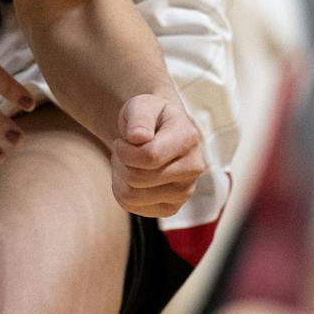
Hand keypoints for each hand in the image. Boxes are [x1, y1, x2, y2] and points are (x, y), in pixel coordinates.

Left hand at [109, 93, 204, 217]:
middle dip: (121, 161)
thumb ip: (139, 118)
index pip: (148, 156)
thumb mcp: (140, 106)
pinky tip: (133, 175)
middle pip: (137, 178)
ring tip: (129, 161)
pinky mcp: (171, 208)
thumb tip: (138, 138)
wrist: (155, 133)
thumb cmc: (147, 118)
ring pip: (131, 196)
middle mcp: (193, 168)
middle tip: (125, 149)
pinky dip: (122, 190)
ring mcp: (184, 192)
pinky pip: (131, 206)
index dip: (125, 149)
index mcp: (188, 138)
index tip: (125, 138)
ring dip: (120, 175)